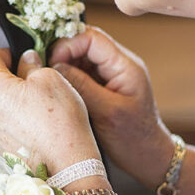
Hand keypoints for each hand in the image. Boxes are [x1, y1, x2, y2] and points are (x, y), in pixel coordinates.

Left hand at [0, 48, 100, 175]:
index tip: (19, 58)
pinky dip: (10, 123)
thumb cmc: (61, 126)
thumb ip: (32, 65)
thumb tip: (26, 60)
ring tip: (35, 109)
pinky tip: (31, 129)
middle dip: (6, 79)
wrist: (65, 174)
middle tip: (32, 83)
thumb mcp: (52, 80)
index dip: (4, 53)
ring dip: (8, 102)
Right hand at [49, 27, 173, 189]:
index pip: (92, 38)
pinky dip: (68, 78)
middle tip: (46, 72)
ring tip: (50, 82)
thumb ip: (81, 86)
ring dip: (63, 66)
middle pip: (84, 44)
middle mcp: (118, 65)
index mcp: (125, 66)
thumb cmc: (133, 138)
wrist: (148, 157)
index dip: (68, 45)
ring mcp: (110, 75)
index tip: (52, 63)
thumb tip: (55, 66)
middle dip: (62, 54)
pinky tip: (59, 90)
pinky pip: (81, 73)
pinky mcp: (103, 87)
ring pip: (80, 58)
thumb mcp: (106, 112)